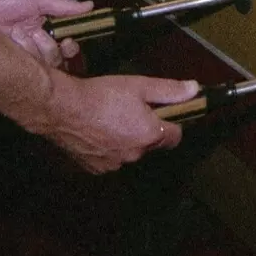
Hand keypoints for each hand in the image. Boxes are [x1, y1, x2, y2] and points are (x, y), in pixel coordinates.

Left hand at [0, 0, 92, 66]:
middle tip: (43, 37)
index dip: (70, 51)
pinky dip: (22, 52)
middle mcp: (32, 48)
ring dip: (35, 48)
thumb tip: (89, 6)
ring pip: (40, 67)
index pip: (64, 50)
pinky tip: (13, 40)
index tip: (69, 43)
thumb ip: (64, 7)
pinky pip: (23, 69)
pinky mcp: (5, 64)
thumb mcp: (37, 1)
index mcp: (43, 33)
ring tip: (20, 32)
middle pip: (55, 63)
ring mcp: (18, 58)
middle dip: (52, 50)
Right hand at [38, 72, 199, 173]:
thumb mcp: (140, 86)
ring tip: (111, 120)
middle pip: (150, 144)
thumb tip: (195, 90)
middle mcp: (134, 155)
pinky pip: (109, 159)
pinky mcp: (94, 168)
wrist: (61, 109)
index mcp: (149, 136)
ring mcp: (113, 164)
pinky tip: (97, 132)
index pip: (175, 136)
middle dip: (146, 130)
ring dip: (126, 140)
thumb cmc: (102, 95)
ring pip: (129, 152)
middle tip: (131, 111)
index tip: (164, 113)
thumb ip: (169, 90)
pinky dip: (107, 148)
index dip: (172, 123)